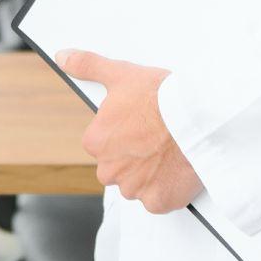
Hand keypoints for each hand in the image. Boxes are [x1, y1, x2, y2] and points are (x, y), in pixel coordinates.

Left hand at [61, 50, 201, 214]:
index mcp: (96, 142)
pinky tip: (174, 170)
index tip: (139, 125)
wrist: (197, 119)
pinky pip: (157, 200)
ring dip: (149, 174)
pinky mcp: (158, 202)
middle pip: (118, 167)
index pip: (102, 143)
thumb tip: (64, 57)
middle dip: (133, 157)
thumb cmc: (161, 97)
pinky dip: (165, 189)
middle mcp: (109, 170)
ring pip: (137, 184)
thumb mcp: (121, 74)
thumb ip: (88, 66)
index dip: (123, 133)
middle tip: (154, 139)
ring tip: (167, 152)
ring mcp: (134, 189)